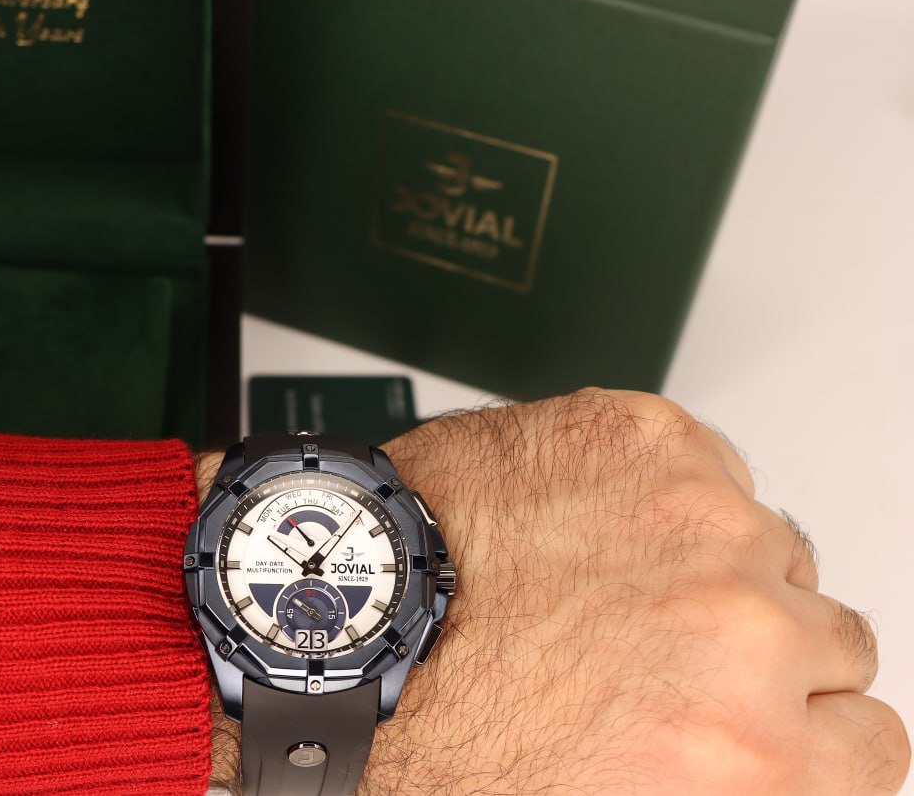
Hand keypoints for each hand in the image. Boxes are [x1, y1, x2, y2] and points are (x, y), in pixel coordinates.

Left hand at [199, 390, 909, 793]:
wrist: (337, 626)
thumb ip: (713, 783)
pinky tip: (588, 529)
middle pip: (830, 640)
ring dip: (714, 568)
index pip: (870, 745)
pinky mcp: (647, 438)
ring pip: (774, 547)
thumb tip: (746, 764)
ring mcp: (700, 521)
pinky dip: (666, 498)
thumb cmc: (434, 732)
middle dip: (760, 653)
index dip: (808, 732)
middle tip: (662, 653)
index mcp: (745, 759)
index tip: (767, 718)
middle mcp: (742, 632)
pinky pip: (712, 471)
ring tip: (608, 585)